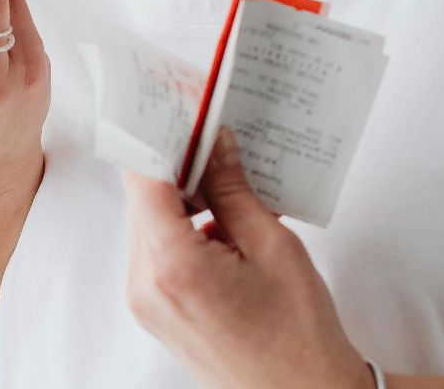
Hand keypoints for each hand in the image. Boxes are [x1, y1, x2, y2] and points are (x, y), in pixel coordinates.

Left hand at [123, 128, 373, 388]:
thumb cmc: (298, 335)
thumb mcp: (273, 246)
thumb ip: (234, 189)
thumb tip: (215, 142)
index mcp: (170, 264)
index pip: (145, 176)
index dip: (163, 136)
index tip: (186, 108)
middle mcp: (144, 284)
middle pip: (146, 198)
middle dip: (179, 164)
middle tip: (216, 134)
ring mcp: (147, 302)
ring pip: (153, 223)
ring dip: (186, 197)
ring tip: (233, 182)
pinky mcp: (158, 312)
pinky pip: (161, 252)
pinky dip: (187, 228)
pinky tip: (229, 220)